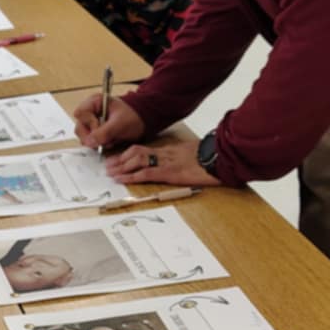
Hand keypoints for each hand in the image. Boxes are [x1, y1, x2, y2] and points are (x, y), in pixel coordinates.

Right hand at [71, 94, 144, 151]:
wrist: (143, 121)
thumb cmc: (134, 116)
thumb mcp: (119, 124)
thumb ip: (104, 132)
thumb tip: (89, 142)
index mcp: (95, 102)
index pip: (80, 114)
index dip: (89, 124)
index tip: (100, 128)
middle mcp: (90, 111)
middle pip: (80, 127)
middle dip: (93, 136)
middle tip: (106, 139)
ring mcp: (92, 121)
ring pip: (85, 136)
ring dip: (97, 141)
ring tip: (111, 139)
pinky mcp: (96, 131)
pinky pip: (91, 141)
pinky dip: (100, 143)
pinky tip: (111, 140)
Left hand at [105, 137, 219, 187]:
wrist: (221, 156)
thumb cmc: (212, 157)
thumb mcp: (197, 154)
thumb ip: (186, 157)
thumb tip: (184, 162)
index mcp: (171, 150)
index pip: (145, 149)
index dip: (129, 154)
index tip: (118, 158)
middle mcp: (166, 154)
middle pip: (137, 153)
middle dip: (121, 159)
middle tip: (108, 165)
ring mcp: (167, 162)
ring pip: (137, 161)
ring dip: (121, 167)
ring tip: (110, 172)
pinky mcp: (170, 172)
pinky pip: (146, 173)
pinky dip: (131, 176)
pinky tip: (121, 179)